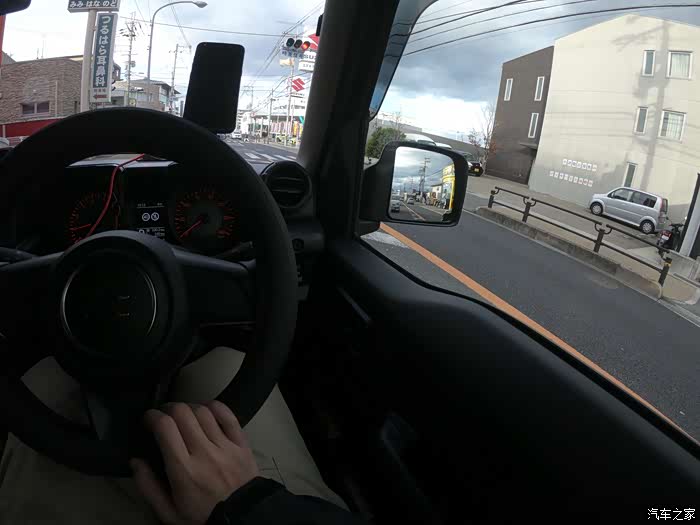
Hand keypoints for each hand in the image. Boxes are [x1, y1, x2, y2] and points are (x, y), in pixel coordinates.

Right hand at [131, 401, 259, 524]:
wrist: (241, 519)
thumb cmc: (204, 516)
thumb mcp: (169, 512)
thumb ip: (148, 486)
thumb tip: (136, 462)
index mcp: (184, 470)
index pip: (165, 428)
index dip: (152, 416)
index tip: (148, 418)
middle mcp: (205, 454)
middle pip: (183, 413)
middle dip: (168, 408)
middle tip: (163, 416)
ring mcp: (225, 447)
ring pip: (204, 411)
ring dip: (189, 407)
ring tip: (184, 415)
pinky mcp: (241, 444)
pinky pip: (229, 416)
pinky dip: (216, 407)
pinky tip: (207, 410)